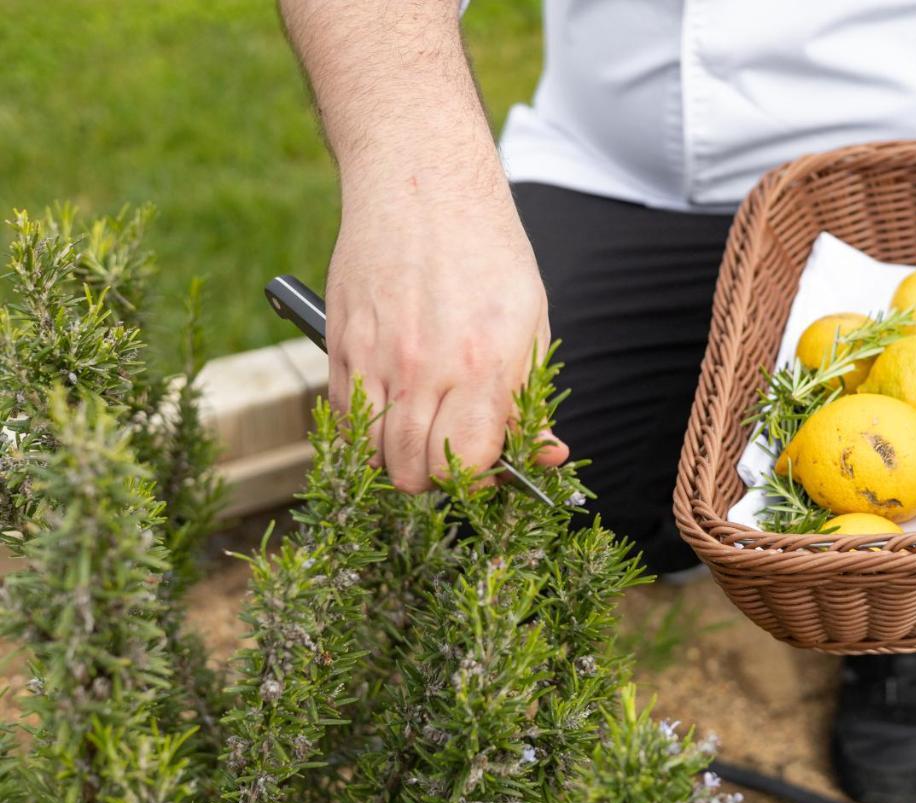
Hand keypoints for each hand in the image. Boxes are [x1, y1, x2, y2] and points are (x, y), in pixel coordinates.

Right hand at [325, 196, 568, 492]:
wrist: (421, 181)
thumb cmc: (486, 250)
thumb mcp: (531, 321)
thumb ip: (529, 396)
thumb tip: (544, 455)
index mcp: (483, 362)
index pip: (470, 461)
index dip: (481, 477)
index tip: (487, 462)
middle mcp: (424, 367)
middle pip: (413, 473)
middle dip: (436, 477)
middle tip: (452, 449)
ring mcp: (374, 358)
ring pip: (371, 456)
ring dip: (396, 458)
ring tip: (420, 430)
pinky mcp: (340, 345)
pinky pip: (341, 421)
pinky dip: (363, 431)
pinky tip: (390, 406)